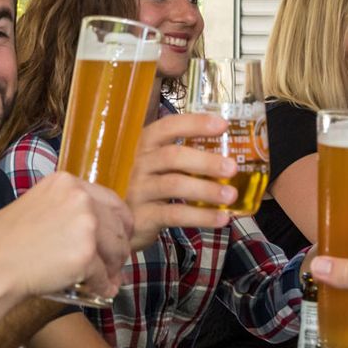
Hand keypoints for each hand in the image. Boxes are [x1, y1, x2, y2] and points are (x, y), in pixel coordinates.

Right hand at [0, 171, 130, 298]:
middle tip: (115, 264)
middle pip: (118, 226)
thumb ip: (65, 210)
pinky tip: (99, 291)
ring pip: (116, 251)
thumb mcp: (35, 206)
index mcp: (67, 183)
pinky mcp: (85, 255)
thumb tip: (94, 229)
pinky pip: (103, 275)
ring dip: (114, 268)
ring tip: (108, 279)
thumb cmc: (2, 241)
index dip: (121, 222)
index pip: (111, 200)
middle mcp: (80, 199)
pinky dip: (103, 286)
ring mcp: (85, 226)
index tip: (122, 235)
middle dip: (119, 248)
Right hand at [127, 113, 237, 249]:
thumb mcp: (158, 166)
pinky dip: (201, 216)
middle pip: (172, 156)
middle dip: (205, 161)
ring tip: (230, 195)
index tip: (223, 125)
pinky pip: (175, 214)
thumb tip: (230, 156)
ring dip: (206, 190)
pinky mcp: (142, 217)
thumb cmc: (147, 187)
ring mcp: (138, 190)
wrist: (115, 223)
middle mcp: (139, 164)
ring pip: (174, 185)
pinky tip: (222, 218)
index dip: (195, 124)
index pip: (168, 127)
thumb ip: (184, 158)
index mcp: (146, 145)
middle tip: (232, 168)